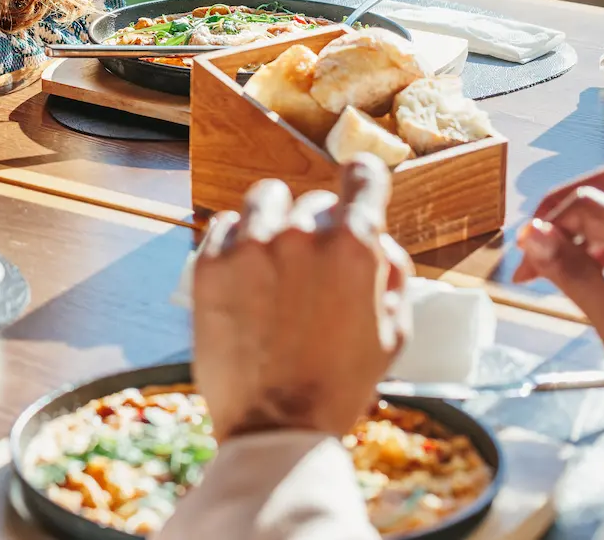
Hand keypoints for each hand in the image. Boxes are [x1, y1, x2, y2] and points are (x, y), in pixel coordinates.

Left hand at [193, 158, 412, 441]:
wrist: (275, 427)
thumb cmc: (340, 384)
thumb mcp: (393, 333)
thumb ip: (391, 274)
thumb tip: (379, 238)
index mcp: (353, 246)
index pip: (363, 176)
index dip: (364, 178)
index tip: (359, 183)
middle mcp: (300, 233)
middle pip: (315, 203)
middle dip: (319, 230)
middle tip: (313, 274)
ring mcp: (250, 244)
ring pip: (266, 199)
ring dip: (274, 221)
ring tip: (275, 263)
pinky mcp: (210, 262)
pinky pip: (226, 225)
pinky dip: (237, 242)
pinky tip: (245, 278)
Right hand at [512, 165, 603, 416]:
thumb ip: (578, 278)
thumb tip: (532, 233)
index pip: (591, 203)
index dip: (548, 224)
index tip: (524, 266)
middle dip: (561, 207)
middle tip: (535, 248)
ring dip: (575, 225)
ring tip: (550, 270)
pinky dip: (592, 242)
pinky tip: (582, 276)